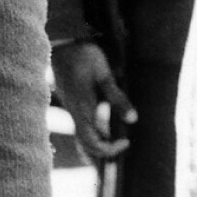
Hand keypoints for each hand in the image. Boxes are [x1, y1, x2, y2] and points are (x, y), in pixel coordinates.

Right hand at [52, 40, 135, 160]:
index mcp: (83, 109)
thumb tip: (133, 120)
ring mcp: (71, 109)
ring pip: (81, 137)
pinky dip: (92, 134)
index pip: (95, 142)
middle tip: (123, 144)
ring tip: (115, 141)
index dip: (111, 148)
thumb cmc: (85, 57)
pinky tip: (104, 130)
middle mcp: (75, 113)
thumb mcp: (105, 75)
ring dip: (97, 144)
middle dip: (104, 151)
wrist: (63, 45)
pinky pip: (79, 127)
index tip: (127, 141)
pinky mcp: (71, 104)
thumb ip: (117, 98)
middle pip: (86, 144)